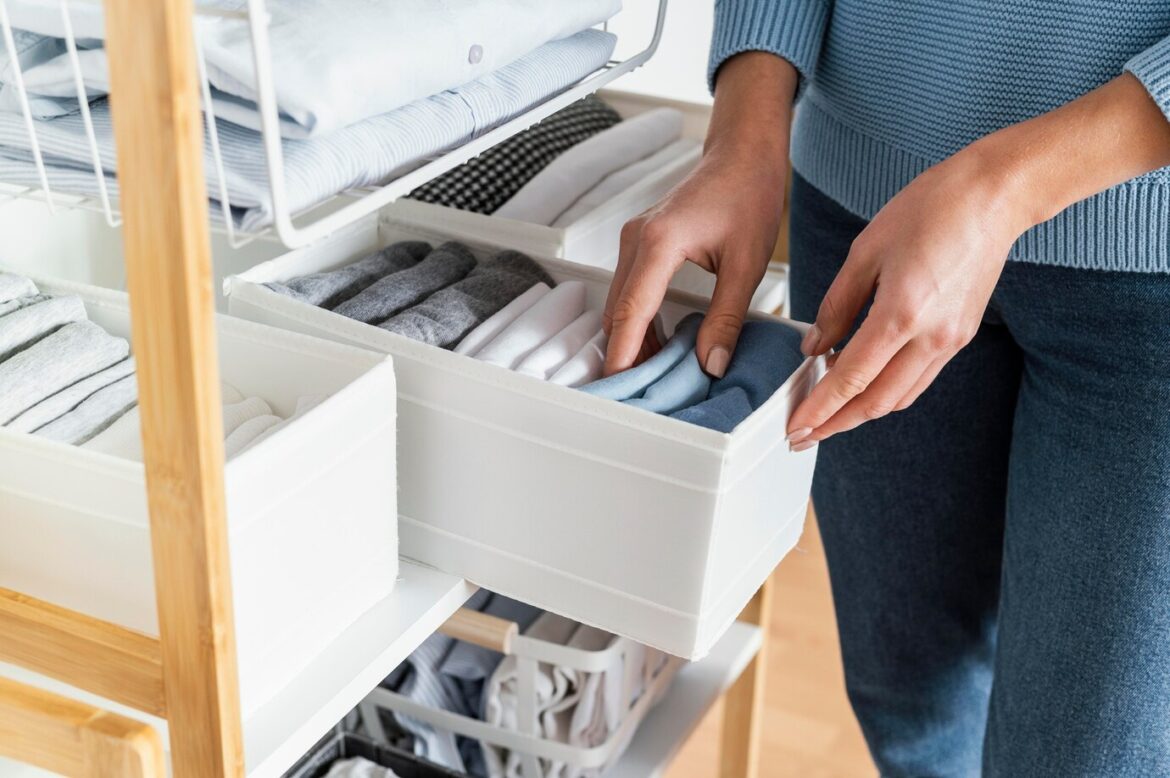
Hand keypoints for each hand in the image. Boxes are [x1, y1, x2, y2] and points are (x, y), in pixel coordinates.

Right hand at [604, 144, 786, 375]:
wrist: (742, 157)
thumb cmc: (747, 197)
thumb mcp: (746, 265)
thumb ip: (726, 318)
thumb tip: (710, 364)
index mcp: (659, 243)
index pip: (631, 311)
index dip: (623, 354)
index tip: (621, 387)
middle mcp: (636, 239)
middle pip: (617, 312)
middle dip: (625, 354)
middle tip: (643, 392)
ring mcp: (633, 239)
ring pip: (619, 303)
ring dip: (632, 338)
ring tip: (654, 373)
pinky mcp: (639, 242)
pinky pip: (629, 290)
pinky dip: (638, 320)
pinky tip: (659, 342)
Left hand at [785, 150, 1025, 449]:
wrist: (994, 197)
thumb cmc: (932, 209)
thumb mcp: (865, 251)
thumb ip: (836, 305)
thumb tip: (815, 345)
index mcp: (901, 314)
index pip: (850, 379)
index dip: (819, 409)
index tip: (796, 428)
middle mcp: (932, 337)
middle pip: (876, 402)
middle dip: (836, 424)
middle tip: (803, 434)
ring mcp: (951, 341)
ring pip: (900, 397)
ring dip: (861, 412)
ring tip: (827, 415)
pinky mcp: (960, 336)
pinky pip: (918, 379)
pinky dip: (886, 390)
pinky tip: (862, 384)